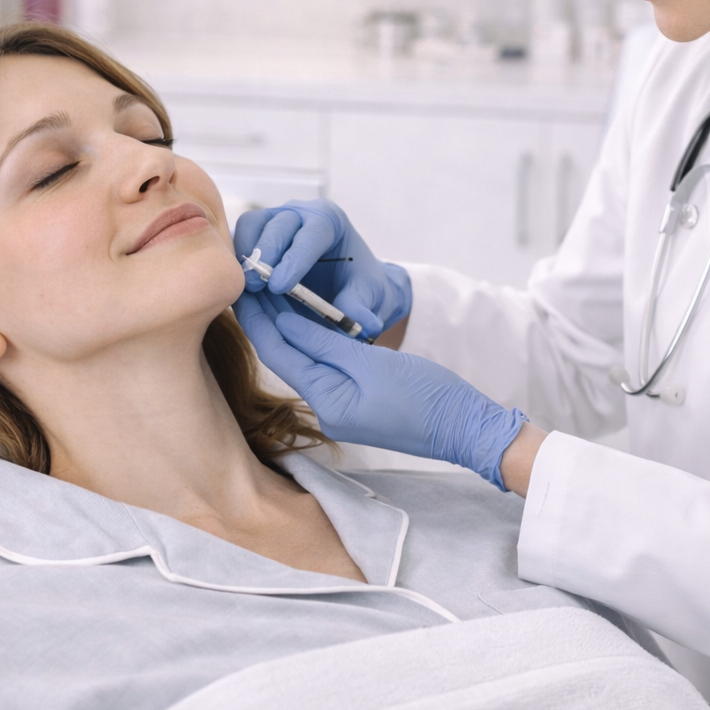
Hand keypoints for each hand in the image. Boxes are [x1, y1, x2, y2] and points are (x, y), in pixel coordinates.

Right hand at [234, 199, 410, 339]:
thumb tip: (363, 324)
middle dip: (266, 254)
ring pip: (252, 226)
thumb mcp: (368, 295)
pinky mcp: (255, 236)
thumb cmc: (357, 284)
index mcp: (329, 221)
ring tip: (244, 288)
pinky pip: (238, 240)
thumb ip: (361, 306)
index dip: (295, 258)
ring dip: (245, 256)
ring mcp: (274, 221)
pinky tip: (237, 288)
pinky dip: (236, 261)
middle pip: (277, 224)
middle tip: (256, 286)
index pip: (311, 232)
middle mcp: (299, 215)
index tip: (282, 286)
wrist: (345, 285)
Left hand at [234, 291, 525, 488]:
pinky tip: (303, 320)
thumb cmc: (427, 396)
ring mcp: (341, 411)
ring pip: (303, 362)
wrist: (466, 428)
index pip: (279, 354)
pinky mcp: (356, 405)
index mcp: (328, 403)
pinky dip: (311, 342)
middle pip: (286, 358)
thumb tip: (283, 320)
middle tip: (249, 281)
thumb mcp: (372, 363)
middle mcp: (327, 411)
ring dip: (286, 328)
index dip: (258, 318)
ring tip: (269, 292)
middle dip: (267, 320)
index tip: (243, 286)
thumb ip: (326, 342)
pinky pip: (323, 369)